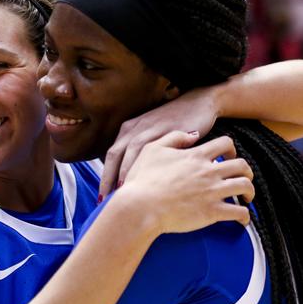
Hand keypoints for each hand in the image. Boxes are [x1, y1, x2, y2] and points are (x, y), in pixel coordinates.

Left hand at [101, 87, 217, 199]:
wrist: (200, 104)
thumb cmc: (175, 124)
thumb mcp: (153, 137)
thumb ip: (140, 155)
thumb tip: (132, 182)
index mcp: (128, 131)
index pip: (110, 158)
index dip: (105, 177)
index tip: (102, 197)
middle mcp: (134, 128)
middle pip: (113, 155)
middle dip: (108, 178)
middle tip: (104, 199)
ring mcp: (148, 127)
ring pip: (128, 152)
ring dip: (123, 173)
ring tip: (120, 193)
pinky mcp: (164, 128)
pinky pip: (150, 148)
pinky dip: (144, 164)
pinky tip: (144, 179)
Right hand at [115, 131, 253, 233]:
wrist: (140, 207)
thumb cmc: (142, 180)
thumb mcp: (152, 150)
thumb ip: (173, 138)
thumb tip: (192, 135)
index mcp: (196, 156)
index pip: (226, 144)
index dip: (231, 149)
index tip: (229, 156)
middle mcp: (208, 172)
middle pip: (241, 165)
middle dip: (246, 172)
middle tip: (242, 178)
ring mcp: (212, 192)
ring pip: (245, 187)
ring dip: (249, 192)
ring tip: (246, 198)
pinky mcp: (212, 212)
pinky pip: (239, 212)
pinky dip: (245, 216)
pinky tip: (242, 220)